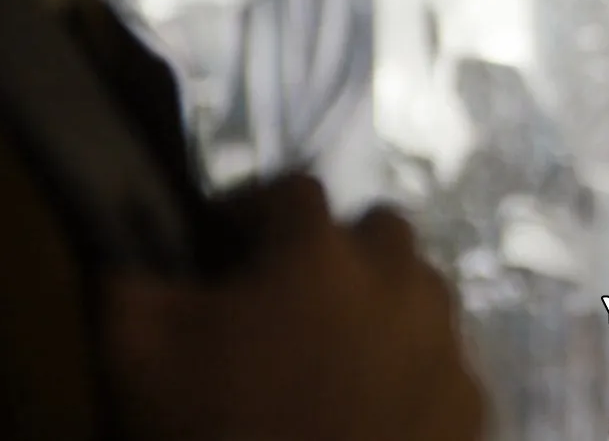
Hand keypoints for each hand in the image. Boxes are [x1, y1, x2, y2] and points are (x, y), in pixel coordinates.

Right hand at [101, 174, 485, 440]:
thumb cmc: (214, 428)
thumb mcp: (137, 348)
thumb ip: (137, 279)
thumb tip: (142, 253)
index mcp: (320, 253)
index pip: (293, 190)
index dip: (255, 210)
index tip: (225, 242)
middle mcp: (400, 281)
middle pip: (379, 231)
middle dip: (338, 248)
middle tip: (293, 294)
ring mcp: (446, 341)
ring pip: (423, 291)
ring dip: (384, 303)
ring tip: (337, 349)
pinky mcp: (471, 399)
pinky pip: (445, 360)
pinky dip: (414, 368)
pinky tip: (375, 402)